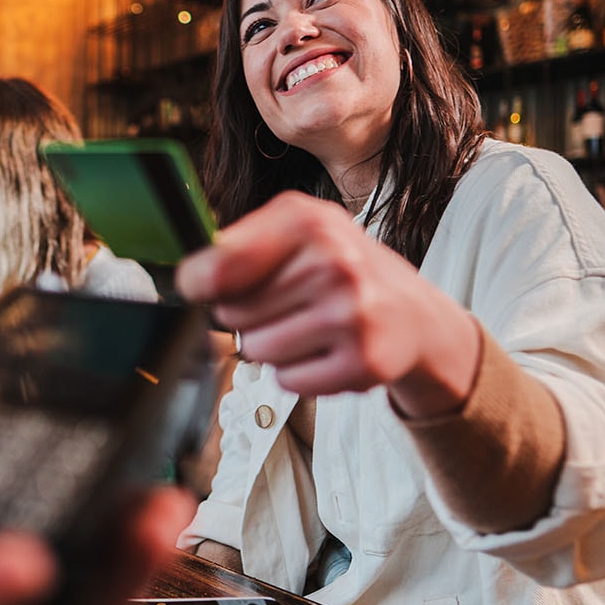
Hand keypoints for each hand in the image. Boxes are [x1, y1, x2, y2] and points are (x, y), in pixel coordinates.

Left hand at [175, 192, 481, 417]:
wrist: (415, 315)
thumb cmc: (342, 270)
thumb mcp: (298, 232)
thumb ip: (238, 246)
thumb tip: (188, 278)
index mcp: (308, 223)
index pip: (217, 266)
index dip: (199, 284)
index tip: (203, 287)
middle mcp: (334, 264)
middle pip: (231, 315)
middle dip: (248, 316)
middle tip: (287, 305)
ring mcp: (352, 315)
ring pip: (255, 351)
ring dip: (272, 347)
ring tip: (308, 327)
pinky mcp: (363, 362)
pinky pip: (287, 381)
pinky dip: (298, 373)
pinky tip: (326, 351)